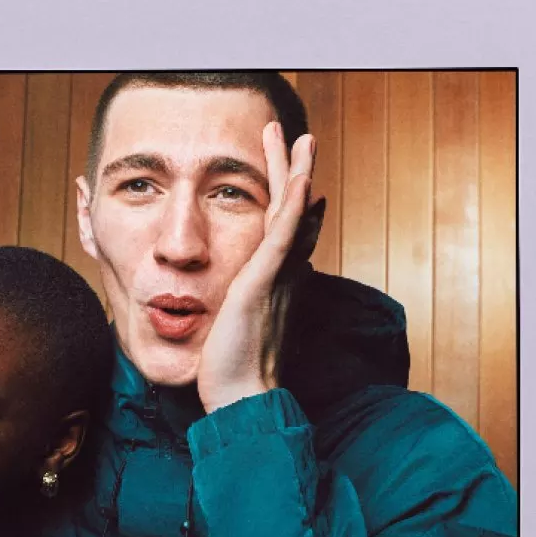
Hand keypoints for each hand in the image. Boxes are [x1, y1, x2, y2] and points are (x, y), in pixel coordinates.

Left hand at [194, 122, 316, 413]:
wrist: (240, 398)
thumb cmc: (232, 371)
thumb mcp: (233, 327)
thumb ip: (238, 306)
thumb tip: (236, 297)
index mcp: (275, 282)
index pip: (287, 232)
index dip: (297, 202)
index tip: (302, 178)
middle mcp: (284, 274)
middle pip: (294, 211)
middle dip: (295, 172)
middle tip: (300, 138)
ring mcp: (277, 276)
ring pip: (292, 212)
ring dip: (297, 172)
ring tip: (300, 139)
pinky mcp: (263, 282)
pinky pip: (283, 235)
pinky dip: (293, 205)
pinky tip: (301, 180)